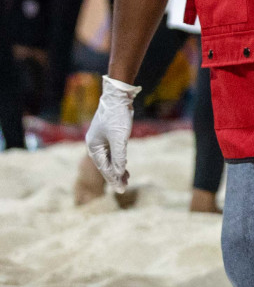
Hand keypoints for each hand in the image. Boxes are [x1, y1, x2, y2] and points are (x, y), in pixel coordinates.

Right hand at [86, 76, 138, 192]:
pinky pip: (112, 152)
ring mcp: (101, 140)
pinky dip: (118, 160)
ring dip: (117, 169)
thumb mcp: (120, 138)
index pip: (104, 167)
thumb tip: (118, 172)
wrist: (118, 96)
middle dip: (114, 176)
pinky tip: (124, 166)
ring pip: (109, 159)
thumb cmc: (117, 117)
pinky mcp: (108, 135)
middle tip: (123, 189)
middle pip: (105, 165)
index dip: (113, 179)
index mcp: (93, 146)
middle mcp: (95, 144)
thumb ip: (119, 156)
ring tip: (125, 179)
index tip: (121, 190)